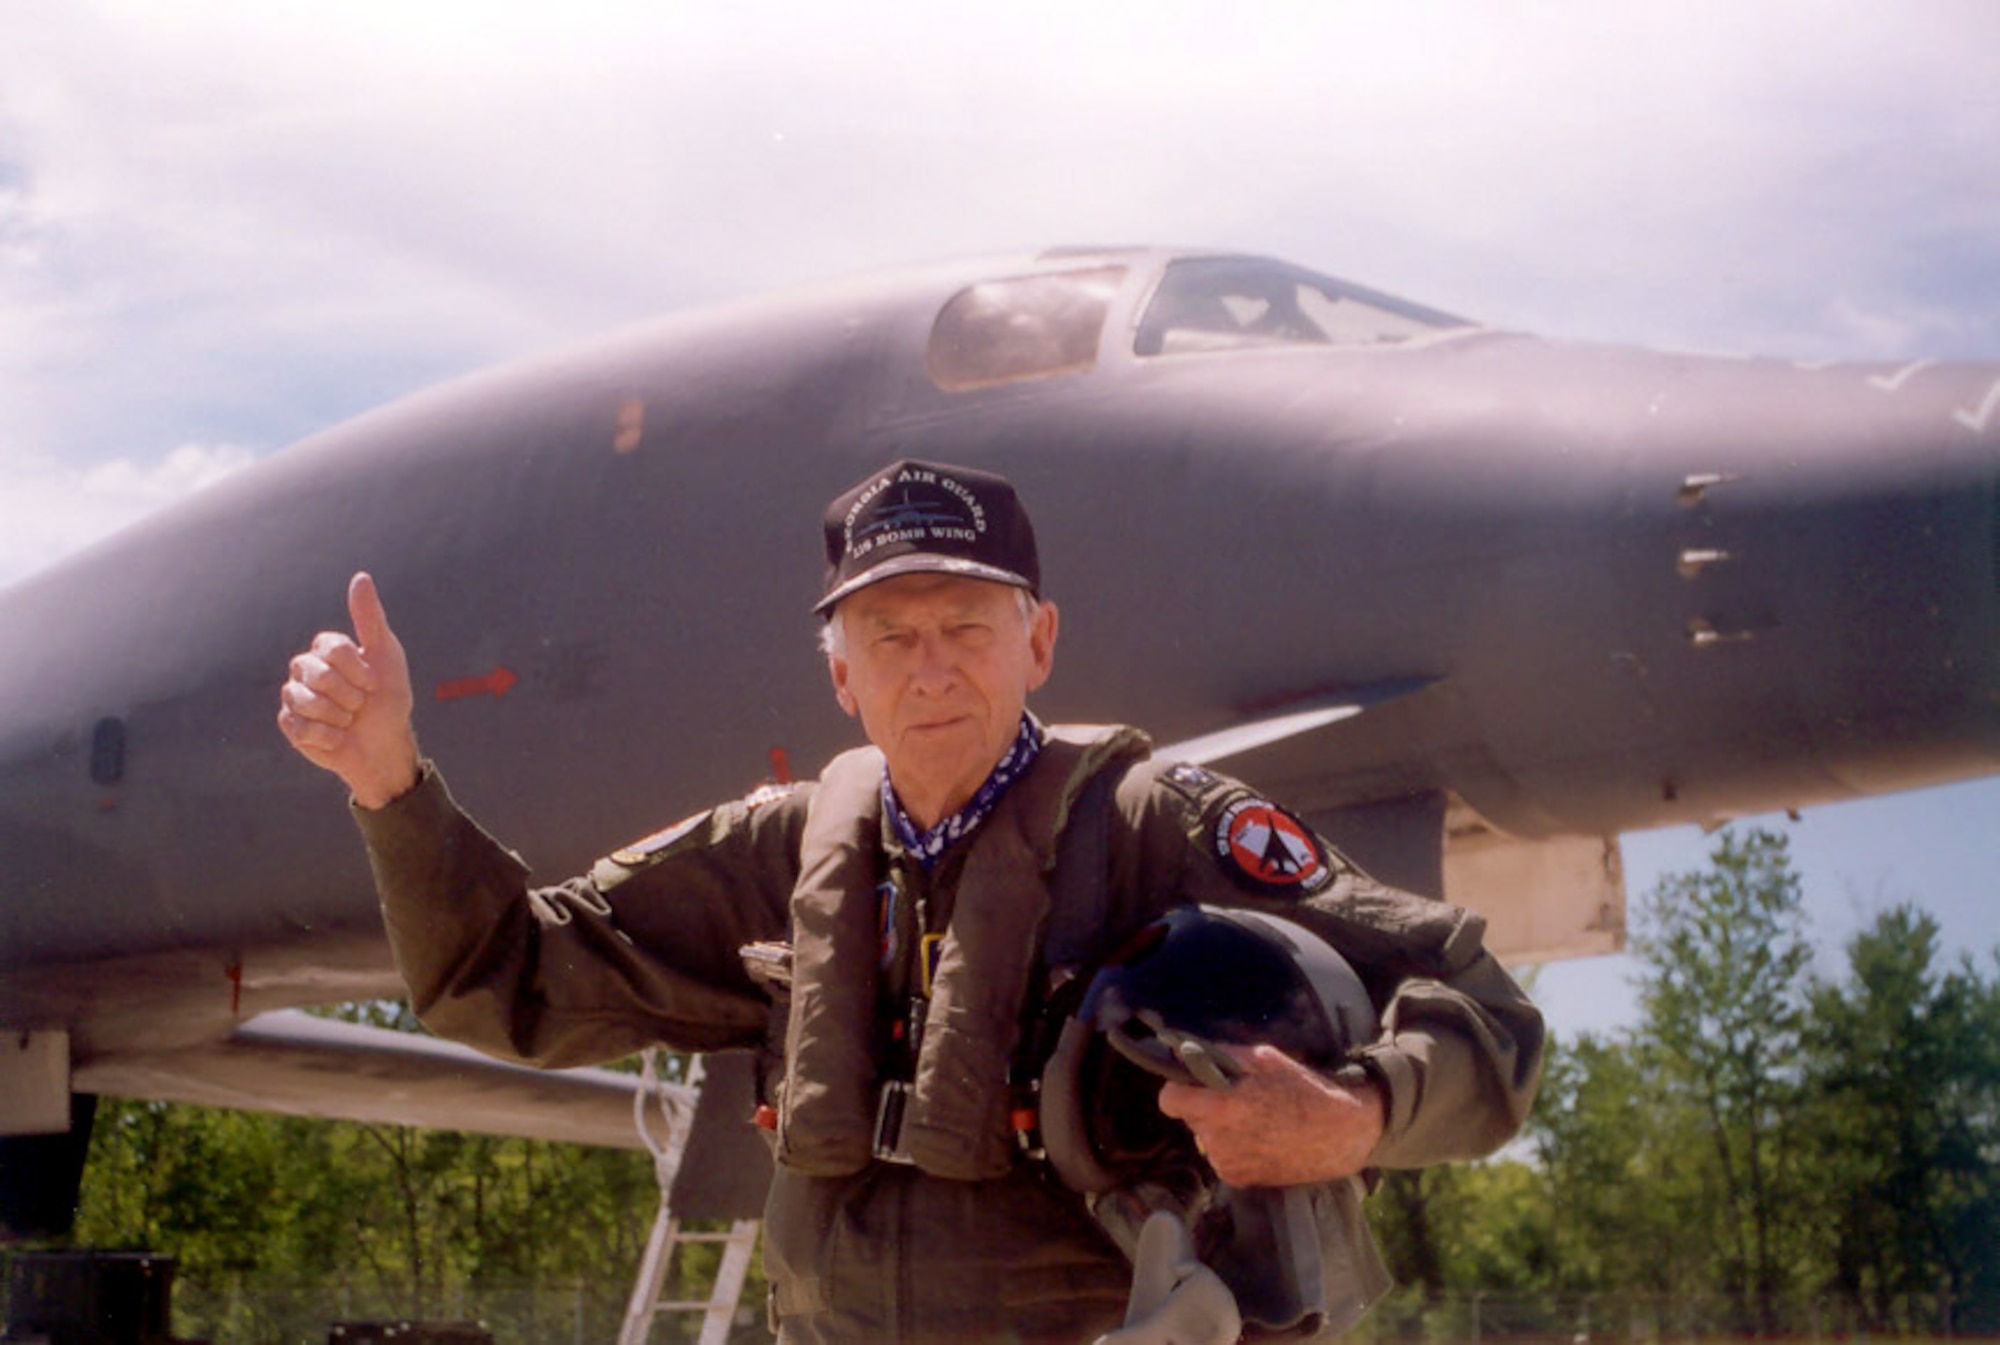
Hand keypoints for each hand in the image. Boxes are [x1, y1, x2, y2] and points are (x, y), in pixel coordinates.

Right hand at [277, 572, 419, 808]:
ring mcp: (294, 697)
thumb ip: (370, 617)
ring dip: (338, 717)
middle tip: (360, 705)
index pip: (334, 648)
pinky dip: (327, 736)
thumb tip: (361, 576)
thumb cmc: (388, 698)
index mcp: (325, 650)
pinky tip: (337, 737)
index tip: (373, 683)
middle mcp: (305, 669)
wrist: (385, 743)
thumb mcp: (386, 655)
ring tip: (348, 721)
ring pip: (305, 701)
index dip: (359, 670)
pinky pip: (300, 727)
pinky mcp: (290, 725)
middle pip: (318, 674)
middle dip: (349, 695)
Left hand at [1157, 1045, 1384, 1187]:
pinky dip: (1233, 1148)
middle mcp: (1216, 1140)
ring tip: (1255, 1120)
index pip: (1169, 1100)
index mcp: (1219, 1107)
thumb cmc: (1303, 1089)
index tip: (1196, 1085)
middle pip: (1190, 1118)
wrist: (1340, 1134)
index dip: (1181, 1089)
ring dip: (1220, 1129)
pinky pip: (1222, 1157)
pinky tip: (1261, 1139)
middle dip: (1205, 1107)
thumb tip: (1182, 1052)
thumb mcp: (1262, 1059)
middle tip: (1238, 1099)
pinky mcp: (1238, 1180)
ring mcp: (1226, 1164)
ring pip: (1206, 1138)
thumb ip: (1218, 1055)